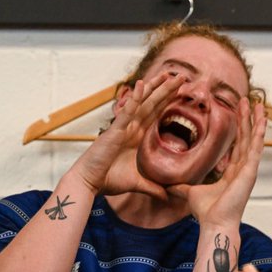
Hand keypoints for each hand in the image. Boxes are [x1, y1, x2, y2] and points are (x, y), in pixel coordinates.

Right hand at [68, 73, 185, 197]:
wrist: (90, 183)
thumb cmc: (109, 180)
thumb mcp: (138, 183)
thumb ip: (153, 187)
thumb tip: (168, 196)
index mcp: (137, 136)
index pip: (156, 114)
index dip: (167, 101)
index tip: (181, 90)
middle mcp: (131, 128)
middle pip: (152, 104)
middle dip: (166, 90)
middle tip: (181, 76)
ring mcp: (123, 127)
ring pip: (142, 104)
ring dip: (155, 89)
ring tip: (167, 75)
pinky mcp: (115, 131)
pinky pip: (127, 113)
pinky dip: (134, 99)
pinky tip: (142, 86)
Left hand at [178, 100, 266, 226]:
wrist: (214, 222)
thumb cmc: (206, 211)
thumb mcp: (190, 192)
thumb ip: (182, 186)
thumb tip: (168, 184)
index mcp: (231, 171)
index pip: (236, 145)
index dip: (236, 128)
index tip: (235, 112)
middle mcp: (242, 168)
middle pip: (246, 138)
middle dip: (246, 118)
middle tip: (247, 100)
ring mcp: (248, 169)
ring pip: (253, 139)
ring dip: (255, 121)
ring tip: (258, 104)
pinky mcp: (250, 171)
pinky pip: (256, 148)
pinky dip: (260, 133)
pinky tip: (262, 120)